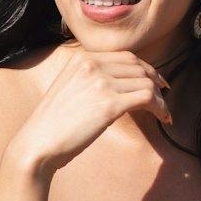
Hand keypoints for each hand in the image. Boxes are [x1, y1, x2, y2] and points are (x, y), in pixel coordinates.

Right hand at [12, 47, 171, 174]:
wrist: (37, 143)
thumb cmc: (53, 123)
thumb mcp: (69, 87)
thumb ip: (91, 78)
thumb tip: (122, 82)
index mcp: (82, 58)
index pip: (126, 56)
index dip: (145, 68)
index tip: (155, 80)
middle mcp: (92, 65)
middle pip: (139, 66)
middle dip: (155, 81)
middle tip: (163, 96)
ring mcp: (100, 83)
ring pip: (146, 82)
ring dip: (159, 98)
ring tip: (162, 112)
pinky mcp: (108, 104)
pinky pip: (146, 98)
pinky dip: (159, 107)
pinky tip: (161, 117)